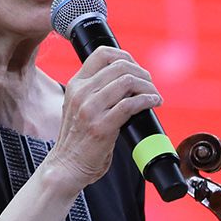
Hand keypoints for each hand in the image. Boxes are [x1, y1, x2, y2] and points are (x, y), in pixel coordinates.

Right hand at [43, 47, 160, 188]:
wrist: (66, 166)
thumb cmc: (77, 140)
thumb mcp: (78, 107)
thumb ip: (95, 91)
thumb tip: (127, 79)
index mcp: (75, 85)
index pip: (102, 54)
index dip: (125, 56)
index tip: (136, 69)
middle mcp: (81, 93)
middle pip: (120, 66)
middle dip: (142, 73)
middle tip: (150, 85)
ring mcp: (90, 109)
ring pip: (127, 81)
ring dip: (148, 87)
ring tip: (153, 95)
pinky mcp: (102, 126)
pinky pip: (130, 104)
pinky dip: (147, 100)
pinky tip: (153, 103)